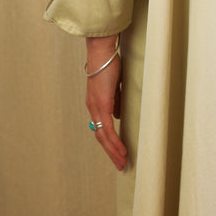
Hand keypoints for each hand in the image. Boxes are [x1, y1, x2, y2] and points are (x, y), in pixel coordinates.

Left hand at [85, 36, 127, 170]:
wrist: (101, 51)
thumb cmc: (108, 64)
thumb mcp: (114, 86)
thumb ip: (116, 101)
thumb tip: (118, 115)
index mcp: (95, 103)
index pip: (100, 128)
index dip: (108, 142)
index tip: (116, 152)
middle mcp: (92, 108)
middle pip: (100, 137)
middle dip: (110, 152)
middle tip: (120, 164)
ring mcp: (96, 107)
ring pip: (103, 136)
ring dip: (113, 151)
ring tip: (122, 162)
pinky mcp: (102, 104)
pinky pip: (108, 129)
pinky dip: (114, 142)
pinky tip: (121, 150)